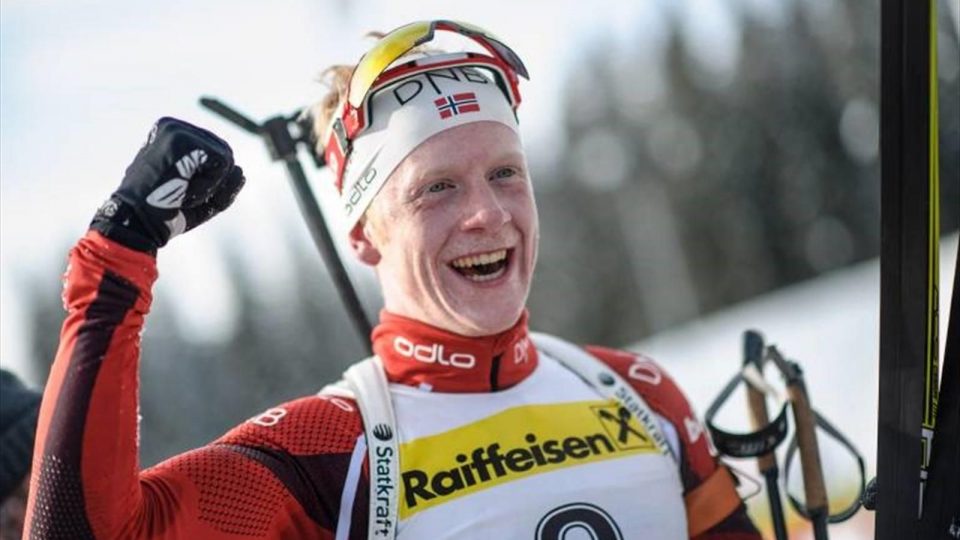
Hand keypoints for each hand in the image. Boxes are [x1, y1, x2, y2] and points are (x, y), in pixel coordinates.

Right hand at [90, 117, 245, 252]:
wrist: (137, 224)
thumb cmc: (164, 214)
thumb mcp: (198, 198)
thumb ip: (221, 184)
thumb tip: (240, 170)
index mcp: (174, 138)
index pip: (217, 157)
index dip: (209, 183)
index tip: (180, 192)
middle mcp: (175, 128)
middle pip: (226, 156)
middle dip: (213, 183)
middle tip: (181, 194)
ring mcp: (178, 130)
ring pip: (226, 159)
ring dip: (210, 186)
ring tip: (181, 191)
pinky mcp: (182, 138)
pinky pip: (222, 163)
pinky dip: (209, 185)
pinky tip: (184, 189)